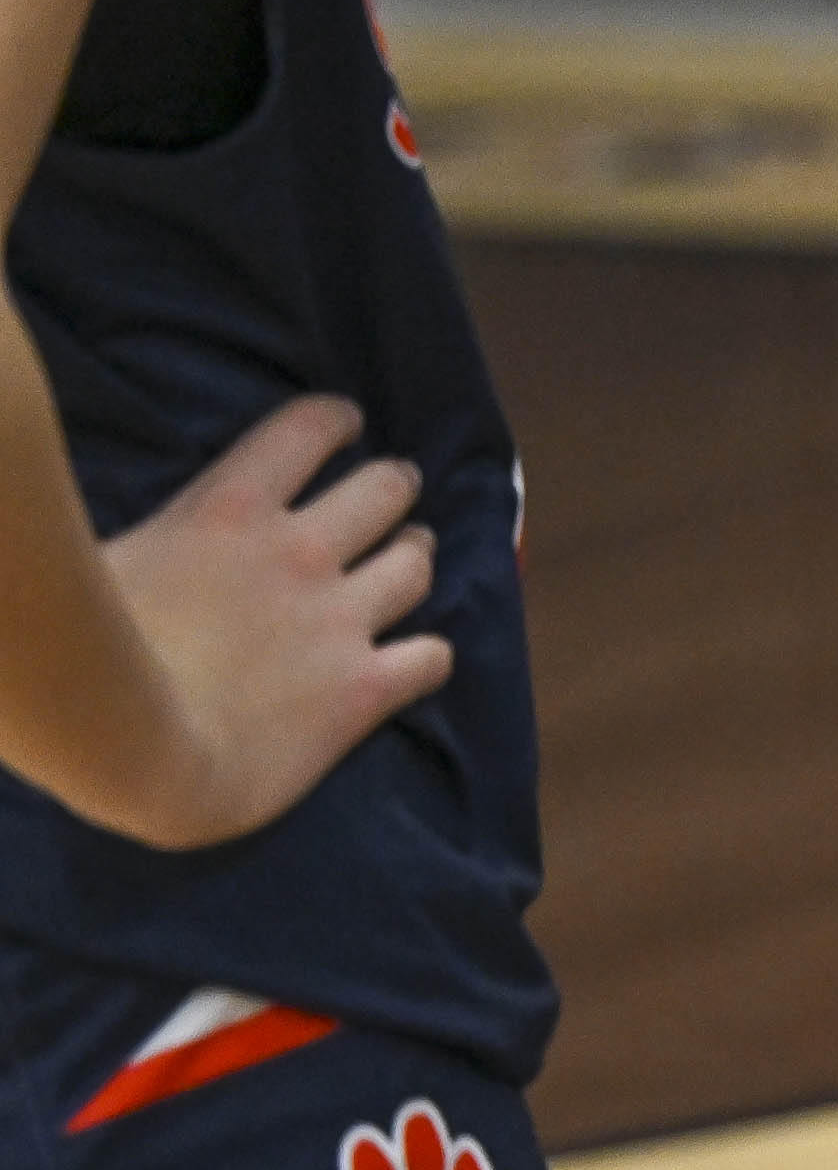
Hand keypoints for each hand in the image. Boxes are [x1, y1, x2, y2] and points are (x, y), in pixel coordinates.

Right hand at [92, 395, 446, 849]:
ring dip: (416, 556)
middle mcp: (298, 551)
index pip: (305, 430)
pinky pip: (432, 656)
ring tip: (412, 557)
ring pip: (416, 562)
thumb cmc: (74, 658)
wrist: (126, 748)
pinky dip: (430, 653)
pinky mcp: (361, 688)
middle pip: (385, 487)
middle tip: (394, 494)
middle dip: (393, 487)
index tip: (346, 421)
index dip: (334, 421)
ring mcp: (338, 618)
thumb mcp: (93, 562)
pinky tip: (418, 658)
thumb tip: (80, 520)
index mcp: (226, 510)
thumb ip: (126, 537)